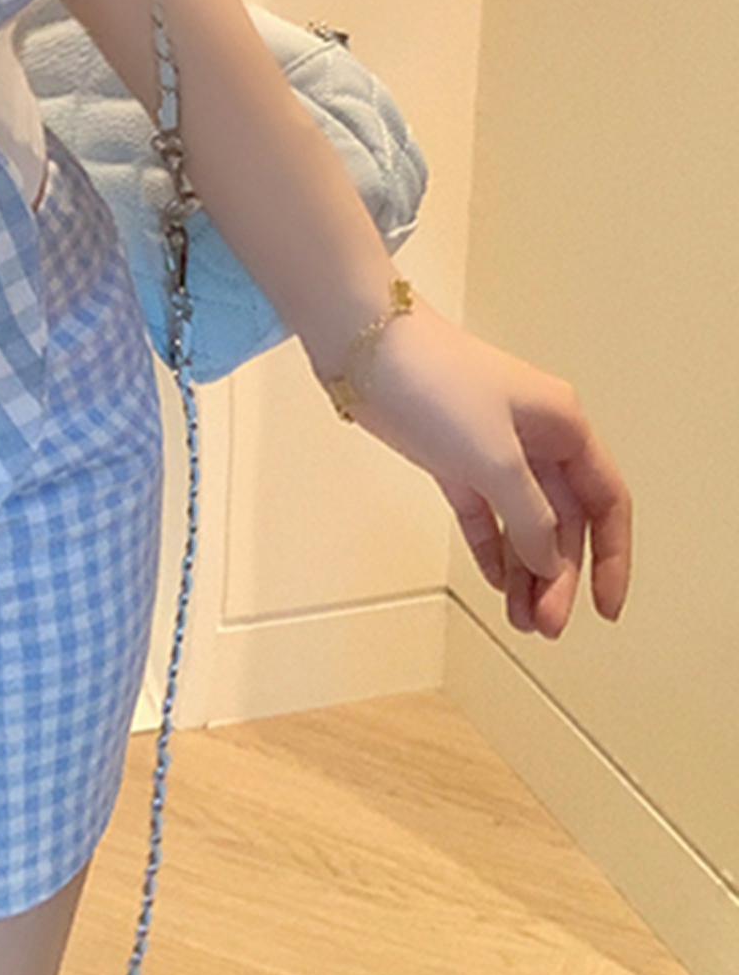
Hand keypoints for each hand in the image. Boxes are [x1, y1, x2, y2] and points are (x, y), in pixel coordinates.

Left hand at [345, 297, 631, 637]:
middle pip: (562, 520)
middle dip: (559, 576)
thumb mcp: (494, 459)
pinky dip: (491, 546)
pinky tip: (498, 582)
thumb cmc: (436, 384)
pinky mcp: (450, 457)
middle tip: (546, 626)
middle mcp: (535, 438)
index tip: (604, 607)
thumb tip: (551, 562)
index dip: (612, 556)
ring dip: (526, 570)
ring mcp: (491, 448)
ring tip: (522, 619)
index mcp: (563, 427)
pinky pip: (483, 512)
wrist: (363, 348)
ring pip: (522, 521)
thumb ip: (529, 516)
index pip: (605, 501)